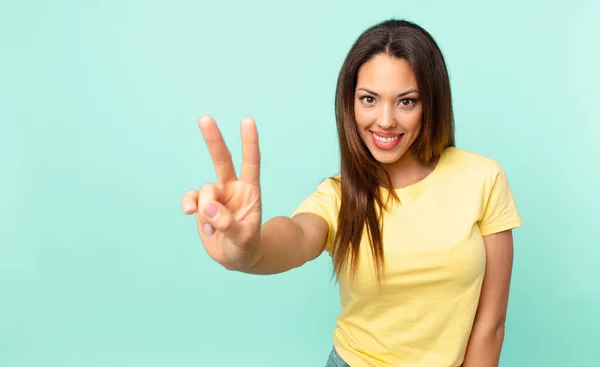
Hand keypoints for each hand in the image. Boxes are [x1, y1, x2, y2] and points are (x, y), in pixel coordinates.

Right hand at [181, 115, 261, 269]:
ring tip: (213, 228)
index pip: (251, 162)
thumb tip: (208, 209)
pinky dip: (190, 205)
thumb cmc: (245, 246)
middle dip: (213, 140)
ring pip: (204, 191)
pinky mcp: (202, 205)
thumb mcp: (243, 239)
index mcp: (250, 192)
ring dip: (205, 209)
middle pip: (222, 160)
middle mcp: (232, 189)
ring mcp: (216, 196)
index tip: (247, 120)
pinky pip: (191, 198)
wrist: (235, 257)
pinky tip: (192, 215)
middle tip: (205, 118)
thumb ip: (228, 224)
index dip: (249, 142)